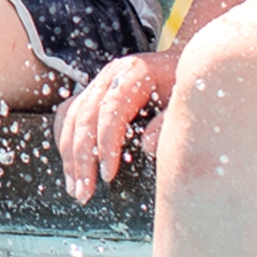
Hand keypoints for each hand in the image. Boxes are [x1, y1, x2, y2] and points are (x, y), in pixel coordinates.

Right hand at [58, 50, 178, 200]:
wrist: (189, 64)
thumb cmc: (191, 86)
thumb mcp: (187, 101)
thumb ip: (169, 122)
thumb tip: (147, 147)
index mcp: (135, 73)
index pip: (110, 111)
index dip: (106, 145)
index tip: (107, 176)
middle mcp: (112, 75)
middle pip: (85, 117)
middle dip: (81, 159)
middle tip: (84, 192)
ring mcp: (100, 82)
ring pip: (72, 118)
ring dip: (69, 156)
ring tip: (75, 188)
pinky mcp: (95, 91)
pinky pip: (69, 113)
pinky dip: (65, 139)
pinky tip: (70, 163)